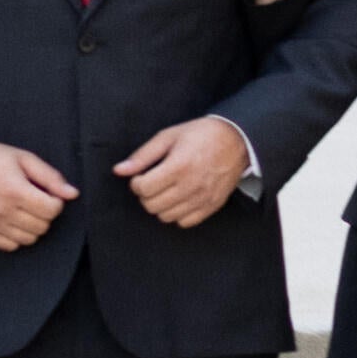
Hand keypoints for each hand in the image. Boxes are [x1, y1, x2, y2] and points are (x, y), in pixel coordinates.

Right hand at [0, 142, 76, 249]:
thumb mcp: (25, 159)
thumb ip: (51, 177)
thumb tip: (72, 194)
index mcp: (15, 190)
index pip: (51, 210)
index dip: (56, 201)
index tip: (49, 194)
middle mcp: (2, 211)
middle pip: (42, 226)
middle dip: (46, 214)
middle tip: (36, 200)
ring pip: (29, 239)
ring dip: (33, 226)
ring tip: (25, 210)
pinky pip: (10, 246)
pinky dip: (17, 236)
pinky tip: (14, 220)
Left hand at [107, 117, 252, 227]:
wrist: (237, 139)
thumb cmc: (201, 135)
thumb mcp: (169, 136)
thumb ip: (143, 155)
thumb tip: (119, 171)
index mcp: (178, 166)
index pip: (143, 188)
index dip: (137, 182)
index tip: (143, 175)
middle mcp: (191, 185)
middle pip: (151, 205)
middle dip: (146, 195)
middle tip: (153, 182)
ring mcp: (203, 198)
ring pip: (166, 217)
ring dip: (160, 205)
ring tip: (167, 190)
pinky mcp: (212, 206)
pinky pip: (184, 222)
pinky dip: (177, 214)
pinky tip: (180, 199)